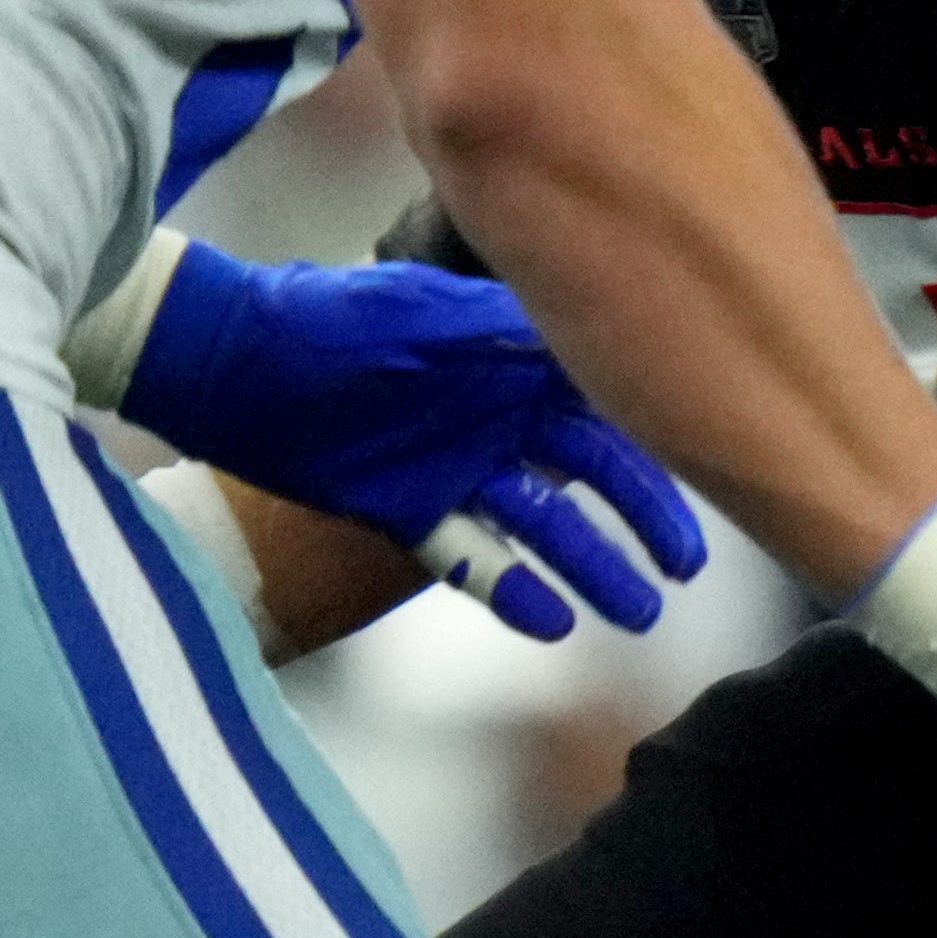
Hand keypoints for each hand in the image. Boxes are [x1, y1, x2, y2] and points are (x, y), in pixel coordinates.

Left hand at [82, 243, 703, 642]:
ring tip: (633, 616)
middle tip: (683, 572)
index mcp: (512, 363)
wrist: (222, 361)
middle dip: (641, 522)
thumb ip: (507, 335)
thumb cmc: (325, 321)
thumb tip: (597, 346)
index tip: (714, 476)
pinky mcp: (408, 513)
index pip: (607, 409)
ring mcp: (456, 470)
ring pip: (542, 526)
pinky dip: (509, 588)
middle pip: (591, 478)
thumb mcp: (423, 317)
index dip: (660, 445)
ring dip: (590, 569)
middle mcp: (497, 419)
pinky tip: (547, 620)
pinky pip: (471, 558)